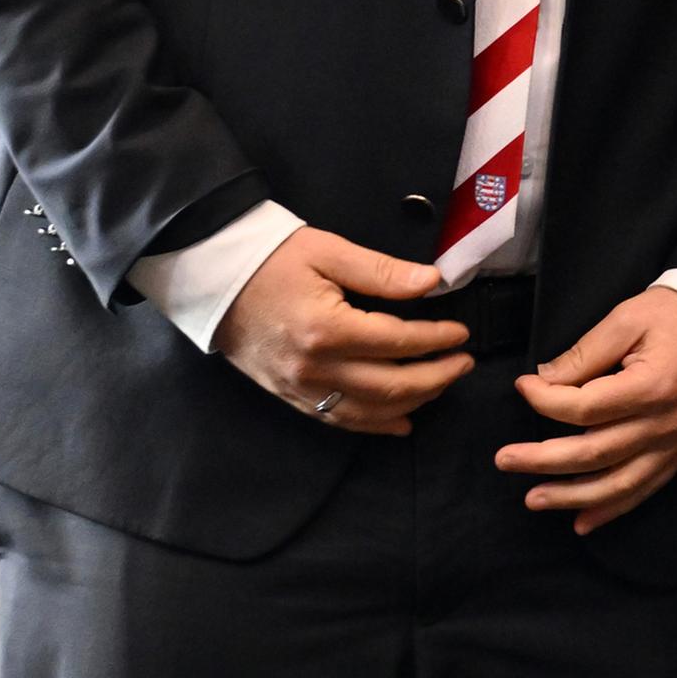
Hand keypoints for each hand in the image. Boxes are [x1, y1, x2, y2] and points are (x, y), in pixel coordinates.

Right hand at [216, 227, 472, 434]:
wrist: (212, 279)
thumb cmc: (271, 259)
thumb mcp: (329, 252)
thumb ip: (383, 272)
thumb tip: (432, 282)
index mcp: (328, 329)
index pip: (399, 342)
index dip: (437, 339)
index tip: (461, 333)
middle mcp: (315, 368)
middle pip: (392, 387)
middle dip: (437, 377)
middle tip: (464, 362)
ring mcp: (300, 388)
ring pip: (370, 411)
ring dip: (414, 402)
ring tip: (443, 383)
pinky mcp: (289, 397)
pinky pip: (339, 420)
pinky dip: (375, 425)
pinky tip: (402, 422)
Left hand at [494, 286, 676, 533]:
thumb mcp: (629, 318)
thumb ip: (586, 352)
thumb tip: (543, 380)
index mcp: (650, 387)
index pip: (583, 408)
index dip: (544, 401)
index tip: (523, 385)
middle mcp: (662, 425)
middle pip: (593, 453)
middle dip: (542, 459)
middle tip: (503, 459)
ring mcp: (673, 445)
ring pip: (616, 484)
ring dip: (570, 496)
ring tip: (532, 500)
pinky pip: (643, 490)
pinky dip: (611, 510)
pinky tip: (582, 522)